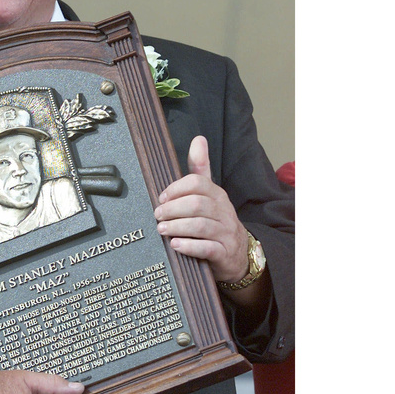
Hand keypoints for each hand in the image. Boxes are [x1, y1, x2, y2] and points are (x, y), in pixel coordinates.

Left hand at [155, 136, 248, 283]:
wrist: (238, 254)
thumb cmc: (216, 220)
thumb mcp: (210, 194)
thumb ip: (201, 169)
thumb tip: (198, 139)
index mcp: (217, 195)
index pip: (197, 183)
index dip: (176, 189)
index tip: (161, 198)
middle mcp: (224, 212)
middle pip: (197, 204)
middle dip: (173, 209)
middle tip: (157, 215)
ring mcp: (225, 233)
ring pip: (200, 226)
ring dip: (177, 226)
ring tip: (161, 229)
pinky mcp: (224, 253)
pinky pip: (207, 248)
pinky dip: (189, 246)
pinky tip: (175, 245)